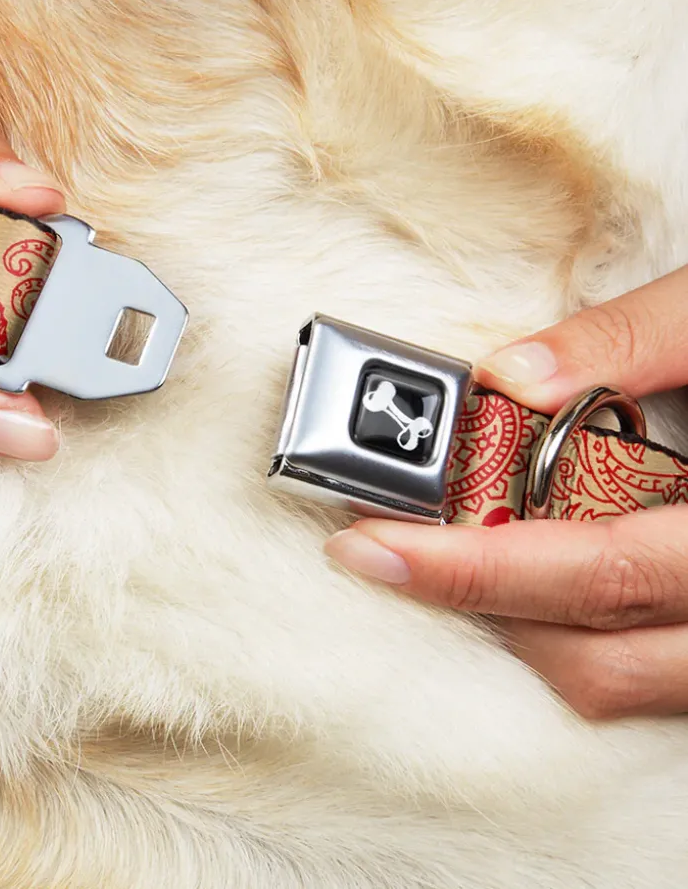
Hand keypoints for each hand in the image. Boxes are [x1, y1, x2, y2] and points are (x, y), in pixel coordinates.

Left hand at [326, 265, 687, 719]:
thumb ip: (632, 339)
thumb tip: (509, 375)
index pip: (597, 571)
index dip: (472, 568)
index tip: (369, 542)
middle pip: (596, 653)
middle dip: (474, 603)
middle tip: (384, 548)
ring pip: (623, 682)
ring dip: (523, 627)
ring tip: (453, 557)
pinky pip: (653, 676)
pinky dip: (580, 635)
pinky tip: (535, 576)